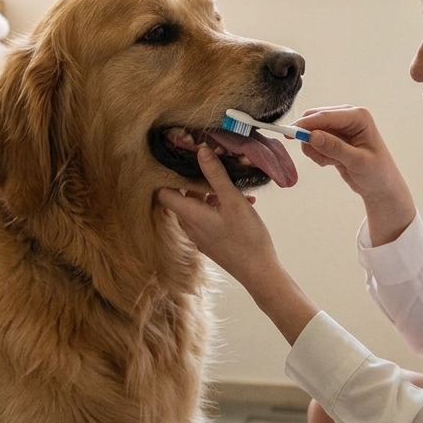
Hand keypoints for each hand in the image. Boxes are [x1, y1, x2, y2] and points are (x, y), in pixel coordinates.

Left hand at [156, 145, 319, 343]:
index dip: (168, 176)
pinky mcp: (211, 241)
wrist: (258, 272)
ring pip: (197, 207)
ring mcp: (200, 236)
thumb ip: (215, 175)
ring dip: (211, 194)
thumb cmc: (245, 236)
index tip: (181, 161)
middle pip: (181, 198)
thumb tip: (201, 151)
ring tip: (231, 184)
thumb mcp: (233, 200)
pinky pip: (208, 218)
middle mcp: (190, 226)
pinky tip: (242, 202)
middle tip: (211, 166)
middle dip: (194, 181)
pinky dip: (219, 207)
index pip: (164, 193)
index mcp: (189, 215)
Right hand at [295, 106, 416, 245]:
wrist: (380, 186)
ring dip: (315, 149)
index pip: (325, 116)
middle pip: (314, 119)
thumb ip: (335, 148)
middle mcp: (347, 117)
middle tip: (316, 157)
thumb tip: (312, 136)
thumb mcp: (357, 162)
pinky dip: (317, 154)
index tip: (289, 134)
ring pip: (311, 131)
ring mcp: (339, 127)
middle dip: (309, 138)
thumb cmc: (377, 173)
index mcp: (358, 116)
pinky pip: (313, 141)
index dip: (306, 124)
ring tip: (330, 162)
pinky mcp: (333, 137)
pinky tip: (331, 163)